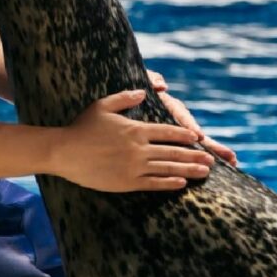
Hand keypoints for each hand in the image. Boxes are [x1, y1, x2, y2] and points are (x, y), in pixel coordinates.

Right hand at [53, 89, 215, 192]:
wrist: (65, 151)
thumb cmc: (82, 127)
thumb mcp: (103, 106)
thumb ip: (124, 98)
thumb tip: (142, 92)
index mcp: (135, 129)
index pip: (167, 132)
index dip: (184, 135)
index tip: (197, 137)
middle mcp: (139, 148)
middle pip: (173, 152)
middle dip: (195, 155)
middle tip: (212, 160)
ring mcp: (134, 166)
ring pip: (168, 168)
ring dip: (189, 170)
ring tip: (204, 172)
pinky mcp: (127, 182)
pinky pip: (154, 183)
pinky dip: (170, 183)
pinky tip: (182, 183)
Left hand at [146, 70, 237, 167]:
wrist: (129, 99)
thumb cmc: (137, 87)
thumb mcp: (143, 80)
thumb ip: (152, 79)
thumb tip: (162, 85)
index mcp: (170, 106)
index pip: (181, 116)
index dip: (189, 126)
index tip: (198, 135)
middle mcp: (178, 120)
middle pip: (196, 134)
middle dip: (213, 146)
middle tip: (232, 157)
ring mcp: (176, 132)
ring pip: (195, 145)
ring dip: (212, 154)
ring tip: (232, 164)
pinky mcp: (169, 142)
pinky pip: (183, 153)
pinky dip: (194, 162)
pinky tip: (205, 174)